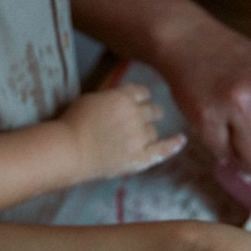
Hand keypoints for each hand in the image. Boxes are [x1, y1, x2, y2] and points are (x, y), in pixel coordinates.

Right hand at [59, 83, 186, 181]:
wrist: (69, 150)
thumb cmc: (73, 123)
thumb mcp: (92, 99)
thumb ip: (112, 98)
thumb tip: (123, 99)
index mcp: (122, 98)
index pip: (142, 92)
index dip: (141, 96)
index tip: (138, 100)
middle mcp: (135, 115)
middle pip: (152, 110)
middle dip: (149, 112)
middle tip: (141, 118)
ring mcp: (139, 138)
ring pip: (153, 130)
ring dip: (147, 131)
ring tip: (135, 137)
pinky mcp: (140, 158)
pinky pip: (162, 150)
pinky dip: (173, 144)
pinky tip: (181, 139)